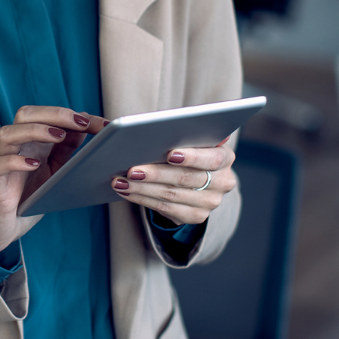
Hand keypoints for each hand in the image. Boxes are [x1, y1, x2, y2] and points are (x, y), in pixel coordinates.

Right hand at [0, 106, 106, 254]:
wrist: (8, 224)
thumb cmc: (31, 194)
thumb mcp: (55, 169)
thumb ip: (67, 147)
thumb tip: (87, 124)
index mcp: (34, 141)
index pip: (48, 115)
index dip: (73, 115)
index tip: (100, 123)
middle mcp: (18, 146)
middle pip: (25, 115)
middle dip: (54, 114)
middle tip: (80, 123)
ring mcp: (5, 161)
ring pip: (7, 133)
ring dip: (34, 130)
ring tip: (58, 136)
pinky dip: (14, 161)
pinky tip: (34, 165)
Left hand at [110, 137, 235, 226]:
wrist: (197, 178)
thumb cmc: (186, 149)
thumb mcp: (187, 137)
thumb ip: (173, 127)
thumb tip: (113, 122)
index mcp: (225, 157)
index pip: (212, 158)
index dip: (192, 156)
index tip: (170, 154)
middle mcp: (223, 181)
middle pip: (186, 178)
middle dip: (156, 173)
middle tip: (132, 170)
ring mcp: (211, 202)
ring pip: (172, 195)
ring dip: (143, 188)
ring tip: (121, 181)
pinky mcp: (196, 216)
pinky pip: (166, 208)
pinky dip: (143, 199)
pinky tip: (127, 191)